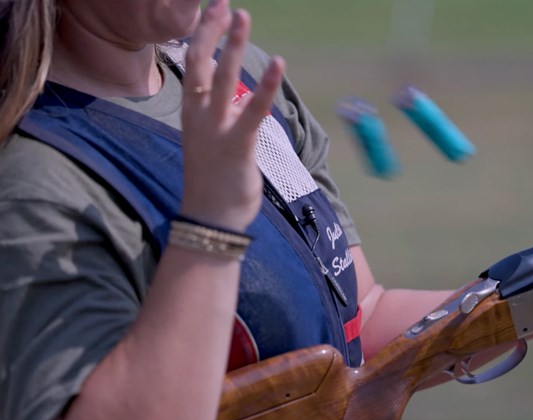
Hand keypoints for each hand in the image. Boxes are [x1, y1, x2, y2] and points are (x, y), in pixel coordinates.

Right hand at [179, 0, 284, 231]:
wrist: (210, 221)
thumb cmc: (214, 182)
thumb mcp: (215, 142)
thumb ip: (226, 118)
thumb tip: (241, 101)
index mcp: (192, 114)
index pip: (193, 66)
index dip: (203, 37)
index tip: (214, 12)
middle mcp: (199, 116)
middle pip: (200, 63)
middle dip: (211, 30)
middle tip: (223, 3)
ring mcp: (216, 130)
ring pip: (222, 78)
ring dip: (233, 45)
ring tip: (242, 15)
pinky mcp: (237, 146)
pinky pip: (254, 111)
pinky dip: (265, 86)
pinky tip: (277, 63)